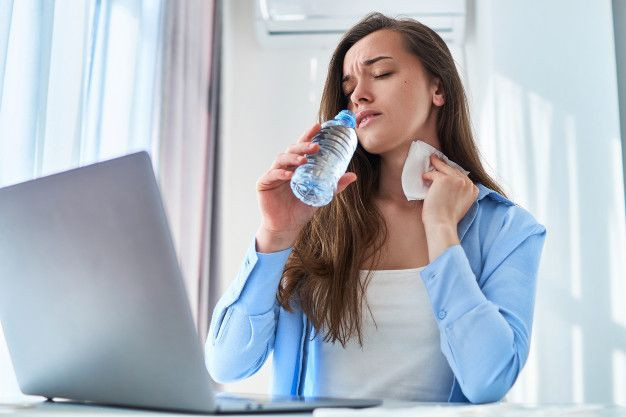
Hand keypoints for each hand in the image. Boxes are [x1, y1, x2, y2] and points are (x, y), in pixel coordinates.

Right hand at [255, 122, 356, 251]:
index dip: (309, 135)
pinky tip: (290, 174)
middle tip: (316, 146)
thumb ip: (334, 185)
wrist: (287, 228)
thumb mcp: (321, 196)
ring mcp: (273, 174)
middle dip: (303, 145)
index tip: (319, 126)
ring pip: (281, 159)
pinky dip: (280, 172)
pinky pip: (272, 174)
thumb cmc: (301, 209)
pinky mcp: (264, 184)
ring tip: (304, 160)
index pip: (302, 147)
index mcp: (296, 166)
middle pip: (292, 150)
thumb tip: (353, 176)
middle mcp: (284, 166)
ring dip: (293, 158)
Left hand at [420, 154, 477, 260]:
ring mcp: (457, 180)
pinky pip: (433, 173)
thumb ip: (459, 192)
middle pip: (454, 169)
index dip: (452, 172)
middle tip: (435, 159)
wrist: (441, 224)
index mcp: (474, 190)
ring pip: (444, 169)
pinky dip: (428, 176)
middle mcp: (468, 183)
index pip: (462, 176)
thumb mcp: (459, 203)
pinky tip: (424, 178)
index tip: (446, 169)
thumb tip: (449, 184)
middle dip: (444, 165)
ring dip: (435, 167)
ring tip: (430, 162)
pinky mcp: (444, 179)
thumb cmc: (447, 218)